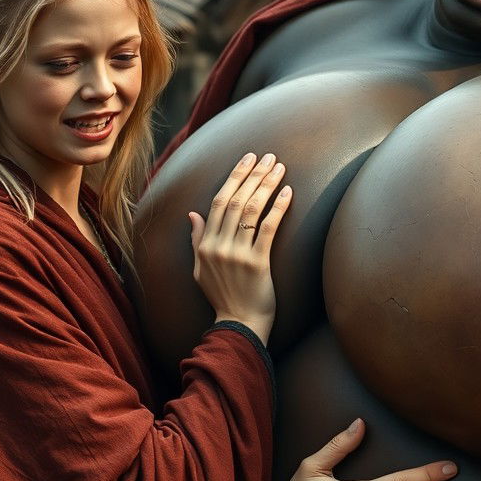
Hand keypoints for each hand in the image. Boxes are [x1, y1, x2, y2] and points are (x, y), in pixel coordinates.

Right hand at [189, 153, 291, 345]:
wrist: (239, 324)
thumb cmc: (223, 297)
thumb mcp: (201, 269)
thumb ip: (197, 240)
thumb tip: (192, 214)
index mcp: (205, 245)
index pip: (218, 202)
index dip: (234, 177)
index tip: (248, 159)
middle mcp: (218, 246)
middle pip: (235, 200)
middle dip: (252, 174)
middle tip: (268, 156)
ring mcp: (237, 255)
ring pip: (251, 210)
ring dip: (266, 185)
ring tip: (279, 167)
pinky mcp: (257, 264)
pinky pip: (267, 229)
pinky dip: (277, 208)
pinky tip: (287, 192)